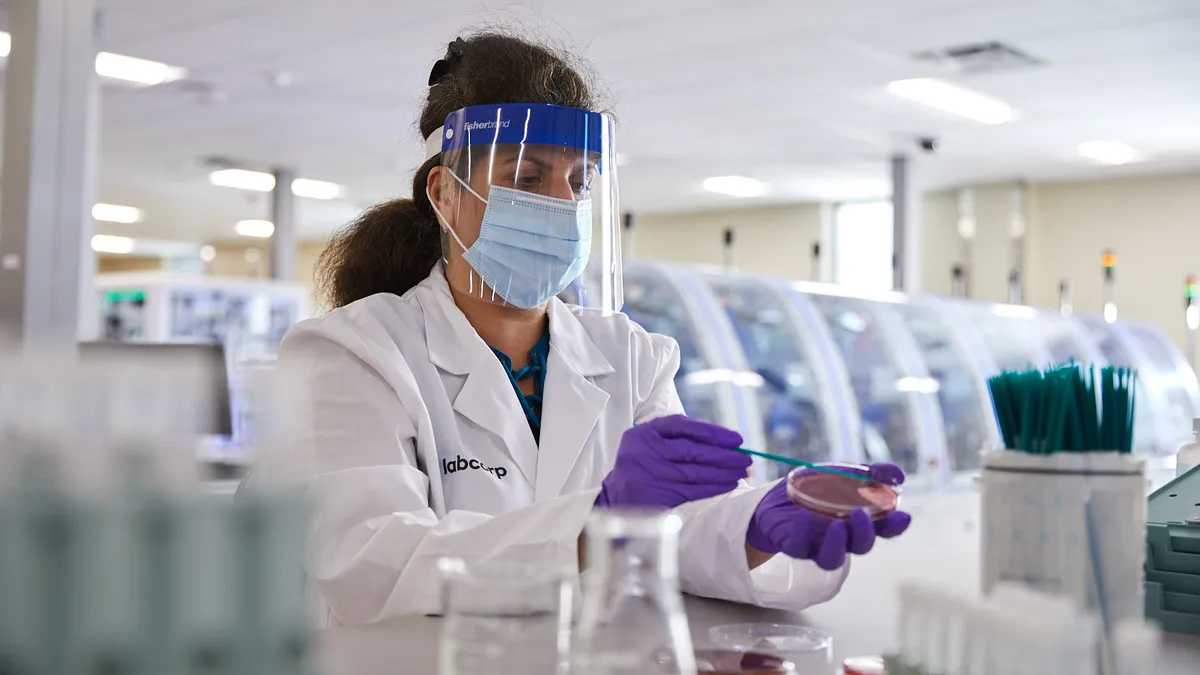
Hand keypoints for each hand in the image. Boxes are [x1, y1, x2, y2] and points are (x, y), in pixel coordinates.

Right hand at [596, 415, 749, 508]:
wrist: (615, 498)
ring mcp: (648, 475)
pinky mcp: (656, 496)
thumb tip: (725, 441)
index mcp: (644, 433)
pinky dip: (713, 487)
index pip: (682, 426)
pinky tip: (728, 484)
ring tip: (742, 472)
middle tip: (746, 458)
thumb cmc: (644, 467)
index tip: (736, 438)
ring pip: (695, 473)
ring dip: (724, 473)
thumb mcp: (651, 444)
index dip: (712, 431)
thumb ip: (679, 438)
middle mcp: (643, 452)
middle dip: (724, 455)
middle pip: (692, 451)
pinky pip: (692, 491)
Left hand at [745, 463, 911, 570]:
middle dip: (864, 533)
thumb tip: (898, 475)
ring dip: (837, 544)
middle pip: (860, 546)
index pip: (883, 529)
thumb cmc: (813, 487)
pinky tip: (804, 515)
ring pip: (832, 558)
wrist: (773, 498)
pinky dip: (803, 532)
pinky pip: (799, 547)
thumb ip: (872, 472)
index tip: (902, 516)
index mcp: (857, 521)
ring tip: (837, 525)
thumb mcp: (843, 472)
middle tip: (860, 514)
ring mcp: (816, 545)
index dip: (894, 526)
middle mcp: (841, 537)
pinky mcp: (793, 545)